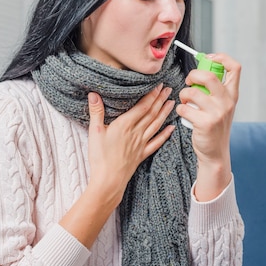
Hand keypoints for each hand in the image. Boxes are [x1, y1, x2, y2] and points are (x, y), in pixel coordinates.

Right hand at [86, 84, 175, 205]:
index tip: (158, 85)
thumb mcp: (94, 132)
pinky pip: (157, 142)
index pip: (142, 106)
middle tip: (169, 89)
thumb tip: (94, 94)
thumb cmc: (100, 157)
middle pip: (152, 113)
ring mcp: (141, 144)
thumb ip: (96, 112)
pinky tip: (172, 128)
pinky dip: (165, 134)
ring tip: (172, 102)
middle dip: (161, 100)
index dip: (151, 95)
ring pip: (156, 125)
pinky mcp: (142, 154)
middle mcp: (136, 132)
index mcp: (125, 125)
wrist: (108, 180)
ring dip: (165, 112)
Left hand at [176, 53, 240, 199]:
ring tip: (185, 101)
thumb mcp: (221, 106)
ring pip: (193, 92)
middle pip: (210, 75)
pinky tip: (184, 113)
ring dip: (183, 95)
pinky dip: (180, 109)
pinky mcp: (205, 123)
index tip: (208, 58)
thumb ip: (215, 89)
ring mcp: (217, 113)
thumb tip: (199, 70)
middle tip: (189, 81)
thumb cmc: (215, 126)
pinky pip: (185, 108)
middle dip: (194, 75)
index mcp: (232, 94)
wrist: (215, 153)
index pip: (235, 67)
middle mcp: (228, 102)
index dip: (221, 57)